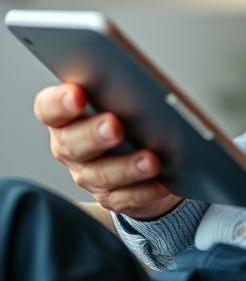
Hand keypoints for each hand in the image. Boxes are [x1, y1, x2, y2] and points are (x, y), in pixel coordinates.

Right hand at [33, 83, 181, 218]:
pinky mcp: (109, 196)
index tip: (78, 95)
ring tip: (151, 160)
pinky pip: (124, 197)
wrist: (140, 152)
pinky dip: (145, 191)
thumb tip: (138, 83)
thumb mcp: (117, 97)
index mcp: (66, 117)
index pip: (49, 108)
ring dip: (127, 168)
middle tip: (114, 126)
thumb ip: (117, 89)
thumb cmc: (126, 112)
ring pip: (101, 174)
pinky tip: (162, 183)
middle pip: (72, 143)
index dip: (59, 103)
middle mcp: (70, 146)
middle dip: (94, 135)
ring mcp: (87, 174)